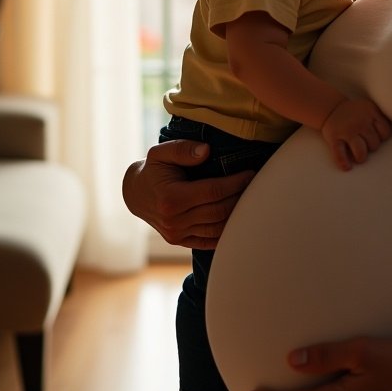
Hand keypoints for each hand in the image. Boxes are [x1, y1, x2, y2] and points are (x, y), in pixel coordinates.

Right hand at [122, 138, 252, 248]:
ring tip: (250, 200)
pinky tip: (238, 219)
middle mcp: (174, 220)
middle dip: (240, 197)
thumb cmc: (153, 170)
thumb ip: (183, 149)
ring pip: (217, 228)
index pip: (213, 191)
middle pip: (218, 210)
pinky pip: (209, 240)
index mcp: (171, 197)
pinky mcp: (180, 241)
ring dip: (236, 215)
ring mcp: (176, 234)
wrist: (135, 194)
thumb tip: (206, 151)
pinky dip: (226, 232)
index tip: (250, 174)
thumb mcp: (161, 152)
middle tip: (256, 185)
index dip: (235, 183)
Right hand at [321, 99, 391, 170]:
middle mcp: (360, 122)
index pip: (385, 131)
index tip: (375, 136)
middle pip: (374, 143)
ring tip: (358, 157)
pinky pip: (340, 153)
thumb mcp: (370, 108)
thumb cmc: (356, 113)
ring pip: (361, 151)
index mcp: (371, 112)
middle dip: (371, 147)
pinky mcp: (334, 138)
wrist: (331, 108)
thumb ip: (380, 119)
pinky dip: (343, 162)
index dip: (382, 137)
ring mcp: (347, 130)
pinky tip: (347, 167)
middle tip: (364, 144)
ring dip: (361, 157)